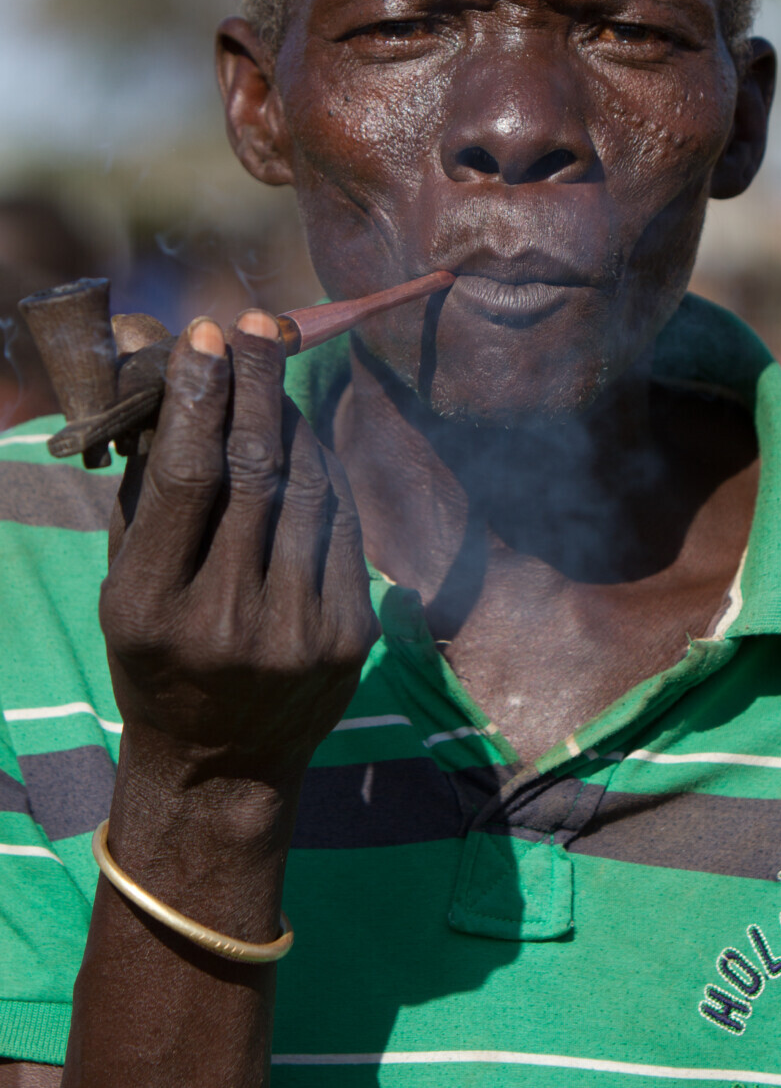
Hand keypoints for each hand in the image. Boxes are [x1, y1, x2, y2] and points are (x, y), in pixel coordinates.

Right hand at [99, 311, 377, 786]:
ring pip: (307, 489)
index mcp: (149, 608)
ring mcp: (297, 634)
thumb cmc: (157, 656)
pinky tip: (306, 436)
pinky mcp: (350, 637)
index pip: (185, 479)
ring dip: (293, 418)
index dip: (198, 397)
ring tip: (274, 373)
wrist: (220, 765)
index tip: (203, 335)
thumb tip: (164, 373)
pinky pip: (343, 524)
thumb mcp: (124, 583)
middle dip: (256, 384)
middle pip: (254, 472)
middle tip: (256, 322)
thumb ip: (144, 486)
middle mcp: (225, 623)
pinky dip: (326, 469)